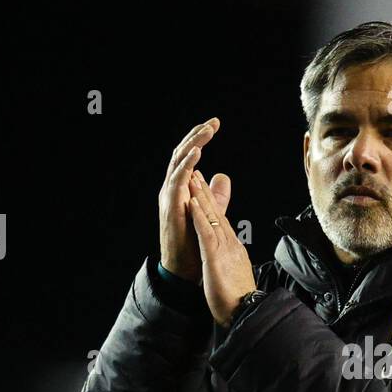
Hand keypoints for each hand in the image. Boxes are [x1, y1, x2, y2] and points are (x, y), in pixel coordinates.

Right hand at [158, 118, 231, 280]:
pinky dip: (186, 166)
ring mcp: (170, 197)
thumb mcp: (208, 212)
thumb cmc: (193, 243)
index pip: (189, 157)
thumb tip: (222, 176)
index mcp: (181, 188)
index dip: (199, 139)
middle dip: (196, 136)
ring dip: (193, 145)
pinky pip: (177, 181)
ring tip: (207, 131)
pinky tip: (197, 154)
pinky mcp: (171, 206)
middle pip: (181, 154)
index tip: (214, 124)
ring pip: (178, 163)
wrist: (183, 269)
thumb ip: (214, 195)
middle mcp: (172, 189)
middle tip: (213, 122)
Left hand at [188, 169, 255, 326]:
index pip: (222, 222)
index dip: (212, 204)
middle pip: (217, 214)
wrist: (246, 312)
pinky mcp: (216, 258)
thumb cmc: (239, 298)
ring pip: (212, 219)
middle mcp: (231, 244)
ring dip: (201, 198)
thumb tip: (232, 251)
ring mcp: (224, 250)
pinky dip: (199, 217)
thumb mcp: (234, 272)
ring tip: (192, 180)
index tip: (203, 189)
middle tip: (197, 173)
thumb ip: (232, 258)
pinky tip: (192, 205)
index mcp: (233, 249)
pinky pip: (206, 234)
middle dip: (205, 193)